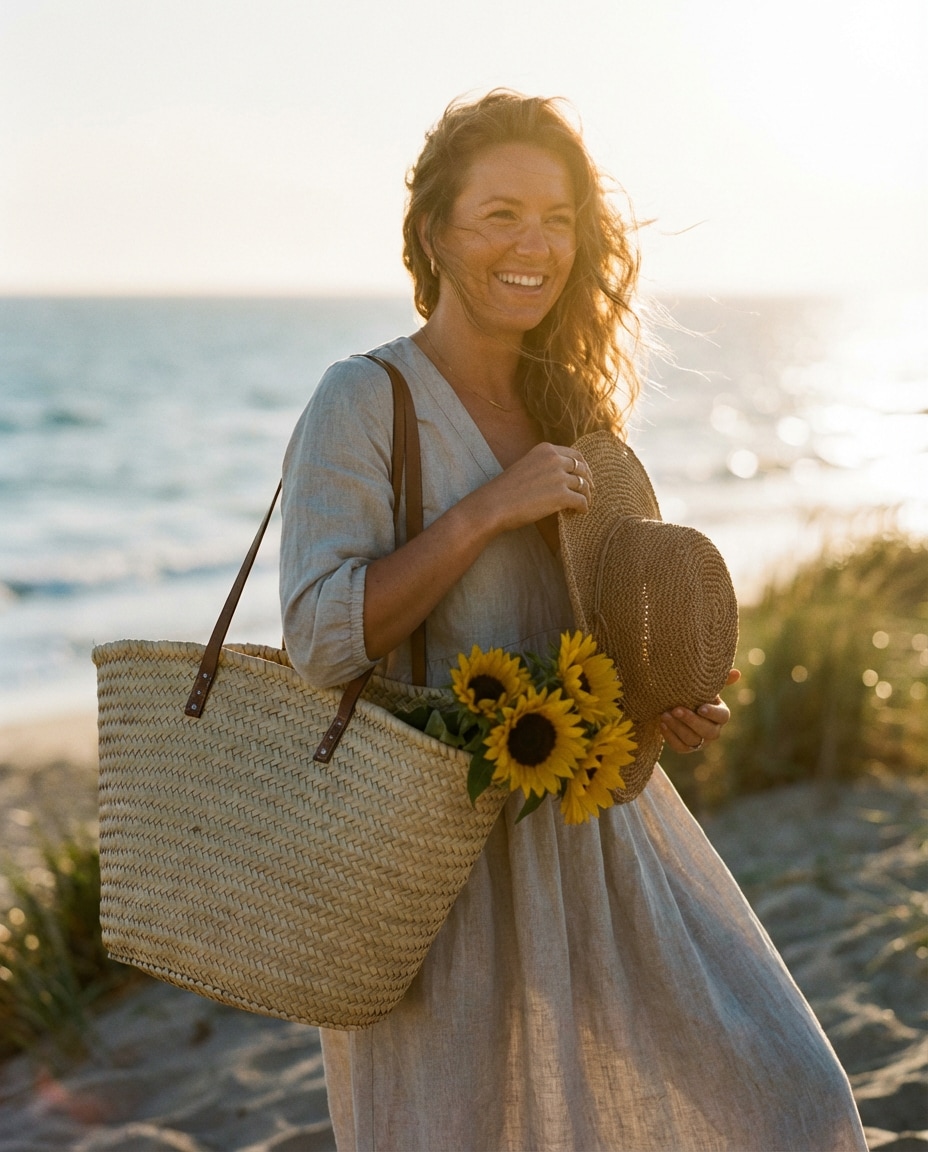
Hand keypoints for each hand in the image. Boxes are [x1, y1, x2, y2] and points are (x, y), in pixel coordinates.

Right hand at [474, 442, 593, 533]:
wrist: (495, 504)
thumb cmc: (506, 489)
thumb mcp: (526, 466)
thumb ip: (544, 466)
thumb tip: (561, 476)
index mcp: (546, 449)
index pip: (575, 454)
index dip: (583, 466)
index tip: (584, 476)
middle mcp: (555, 459)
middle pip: (583, 469)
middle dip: (588, 480)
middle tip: (589, 491)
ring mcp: (559, 477)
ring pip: (584, 485)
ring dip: (586, 496)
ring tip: (582, 505)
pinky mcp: (561, 495)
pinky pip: (582, 501)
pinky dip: (583, 508)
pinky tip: (578, 513)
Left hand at [660, 669, 740, 753]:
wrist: (675, 705)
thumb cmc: (693, 694)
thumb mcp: (704, 686)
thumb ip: (718, 680)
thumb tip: (736, 673)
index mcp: (721, 714)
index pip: (723, 716)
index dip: (712, 713)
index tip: (700, 707)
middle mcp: (713, 731)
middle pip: (709, 732)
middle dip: (691, 721)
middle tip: (676, 709)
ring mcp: (701, 742)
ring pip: (693, 740)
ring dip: (677, 728)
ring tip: (664, 715)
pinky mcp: (687, 748)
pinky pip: (680, 747)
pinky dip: (670, 737)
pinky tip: (661, 724)